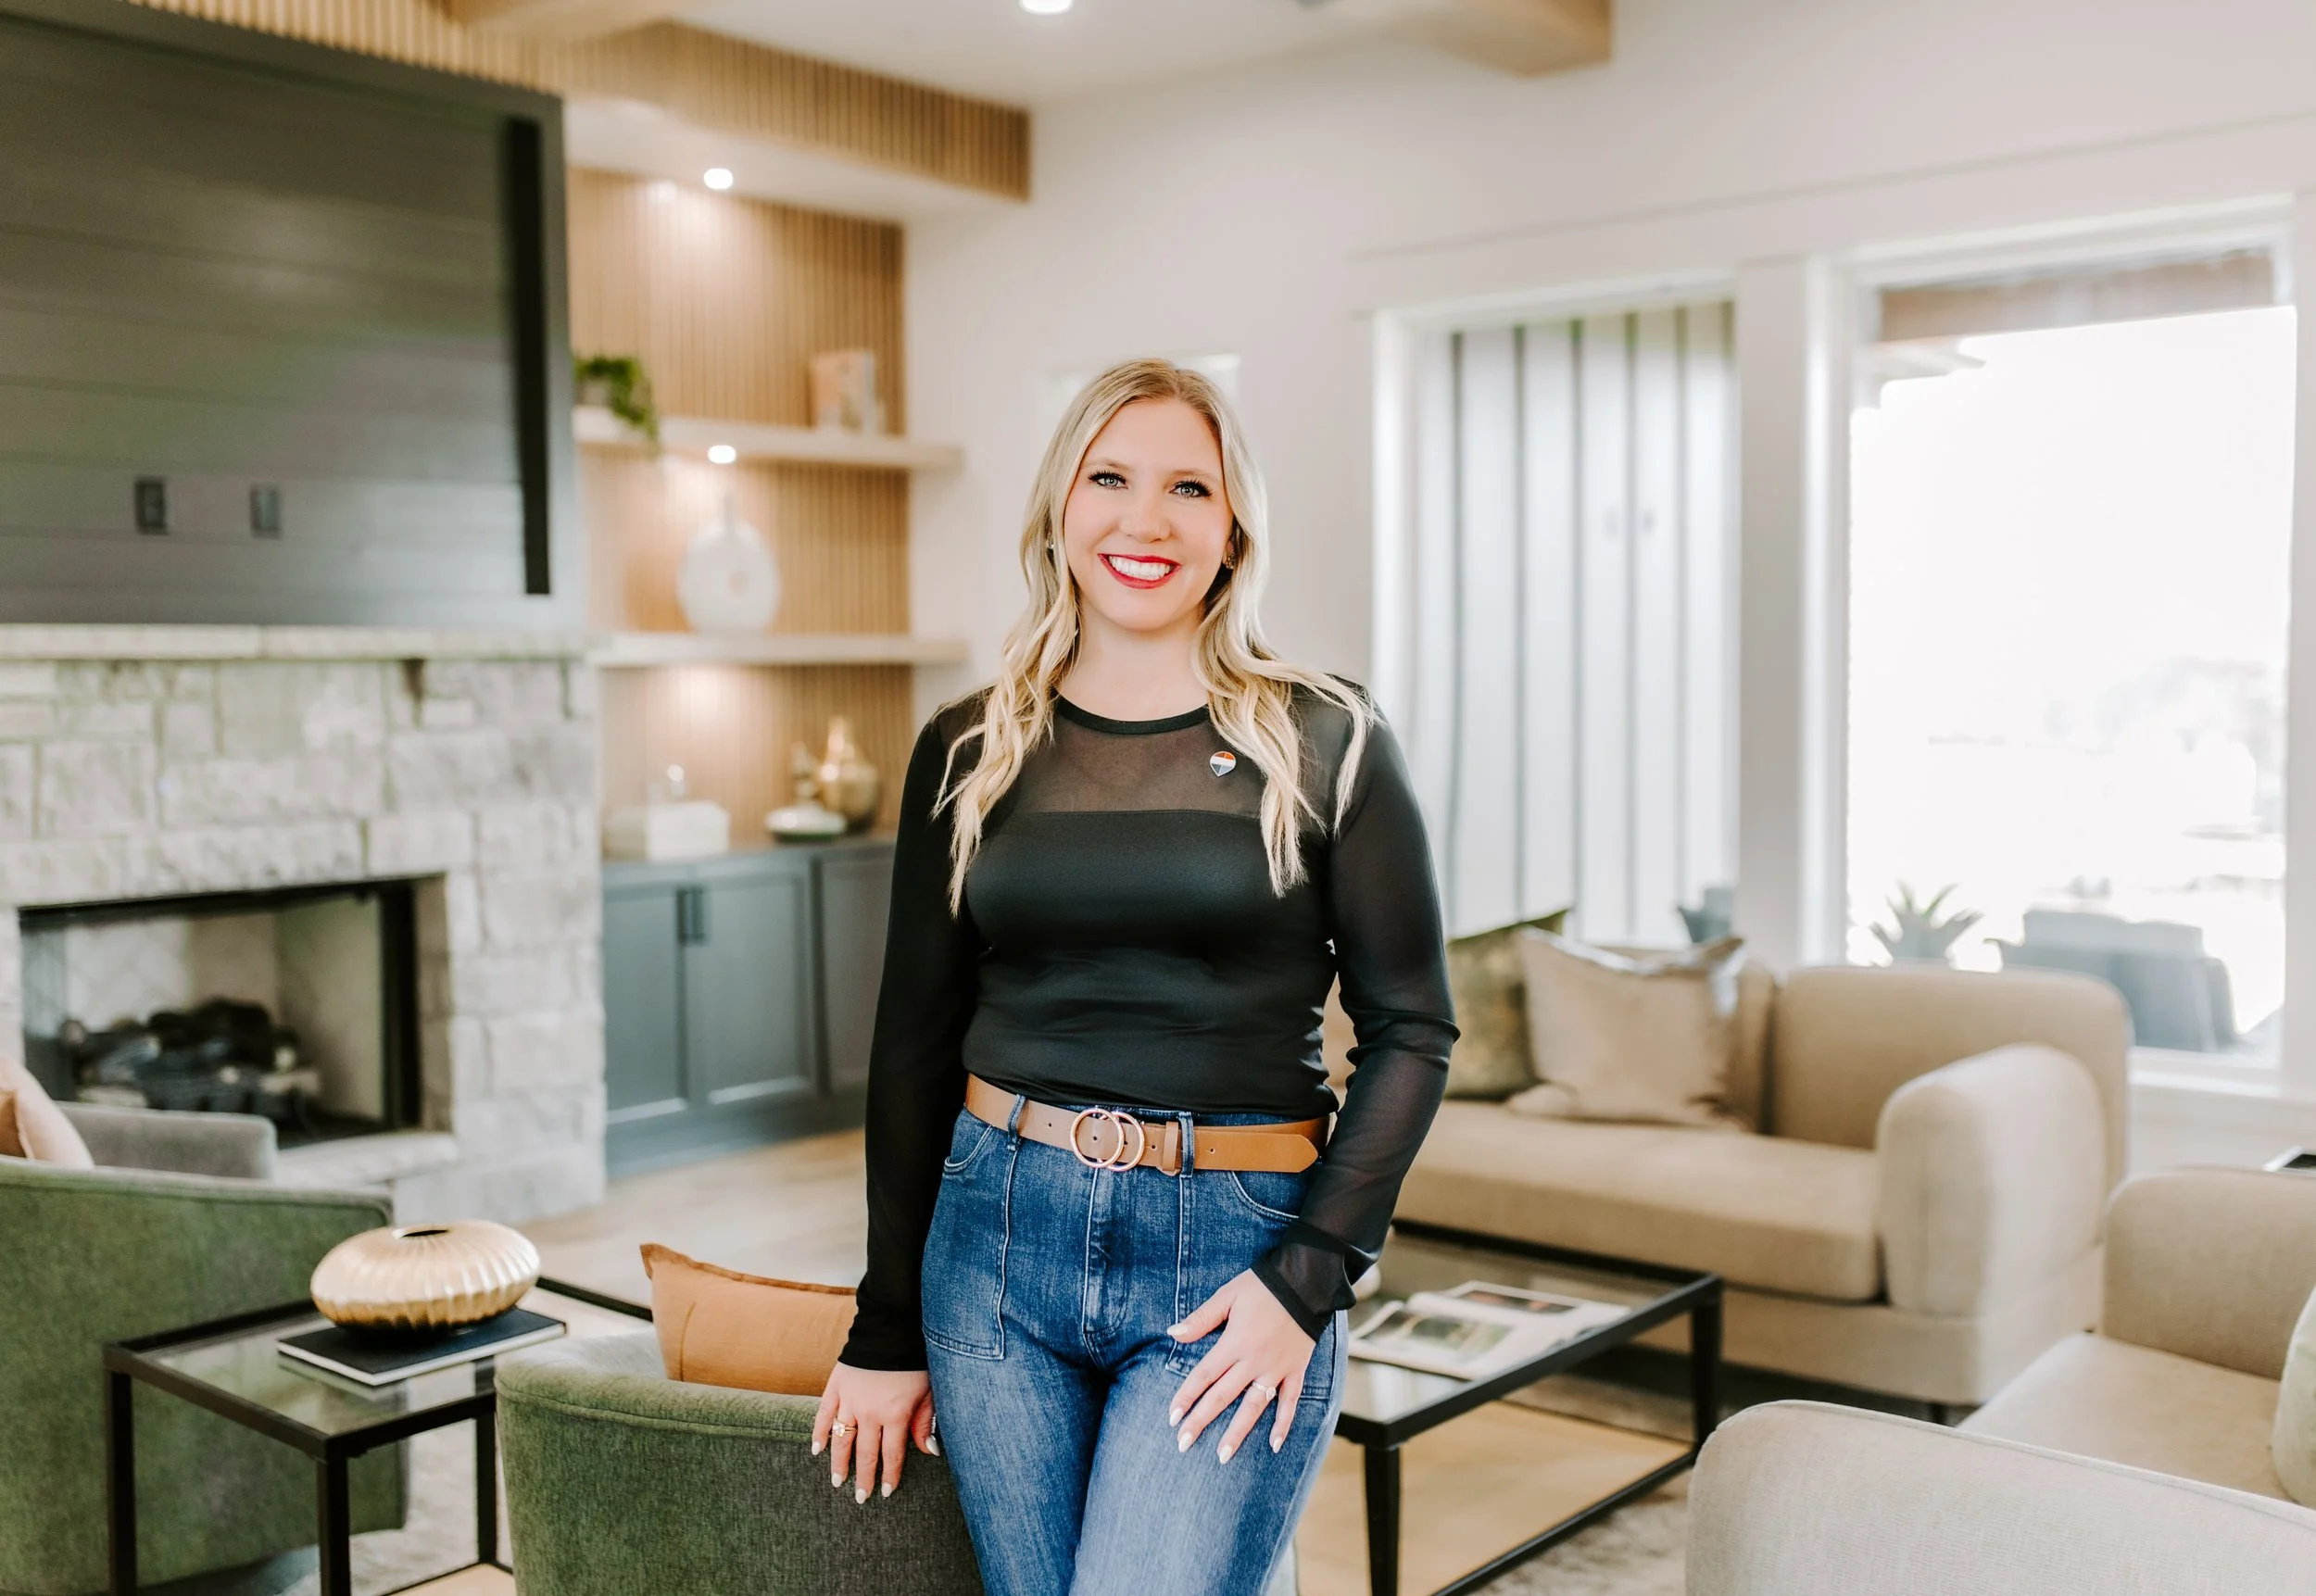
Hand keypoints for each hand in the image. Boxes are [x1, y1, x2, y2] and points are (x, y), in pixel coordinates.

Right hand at [813, 1362, 936, 1502]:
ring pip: (841, 1439)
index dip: (889, 1475)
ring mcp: (849, 1400)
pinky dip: (820, 1433)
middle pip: (865, 1453)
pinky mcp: (835, 1386)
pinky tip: (817, 1449)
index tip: (886, 1492)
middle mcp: (870, 1412)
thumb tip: (930, 1452)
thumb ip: (925, 1423)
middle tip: (860, 1498)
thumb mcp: (928, 1391)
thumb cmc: (914, 1360)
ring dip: (838, 1463)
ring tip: (837, 1481)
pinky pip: (823, 1415)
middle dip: (863, 1478)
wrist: (891, 1327)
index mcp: (895, 1414)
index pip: (892, 1454)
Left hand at [1167, 1270, 1315, 1463]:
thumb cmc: (1263, 1286)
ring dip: (1237, 1433)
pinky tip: (1275, 1445)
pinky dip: (1284, 1424)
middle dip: (1201, 1422)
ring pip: (1254, 1407)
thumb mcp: (1228, 1295)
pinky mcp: (1296, 1370)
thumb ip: (1201, 1318)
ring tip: (1223, 1456)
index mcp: (1234, 1343)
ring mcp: (1276, 1369)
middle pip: (1223, 1397)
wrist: (1306, 1281)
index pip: (1204, 1376)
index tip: (1172, 1418)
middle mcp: (1254, 1361)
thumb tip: (1172, 1333)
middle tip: (1183, 1445)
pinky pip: (1290, 1402)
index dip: (1186, 1397)